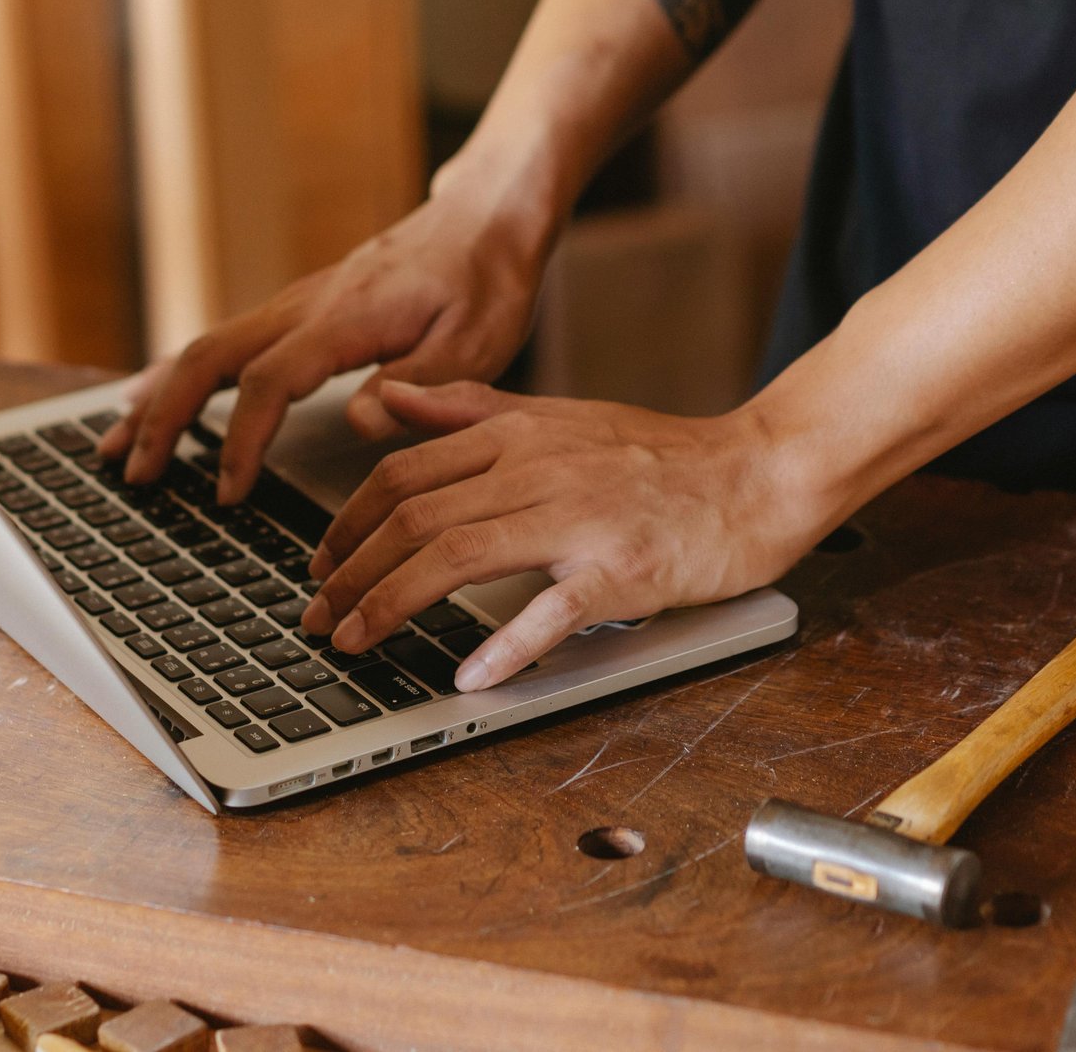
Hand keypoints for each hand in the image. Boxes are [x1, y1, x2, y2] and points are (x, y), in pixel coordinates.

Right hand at [96, 181, 554, 503]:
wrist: (484, 217)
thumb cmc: (486, 280)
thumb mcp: (475, 341)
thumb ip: (418, 384)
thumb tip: (359, 422)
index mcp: (344, 318)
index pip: (269, 381)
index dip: (241, 440)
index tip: (228, 494)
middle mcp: (305, 305)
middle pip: (208, 357)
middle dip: (165, 419)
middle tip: (136, 476)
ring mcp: (294, 303)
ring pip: (205, 347)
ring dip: (158, 398)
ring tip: (118, 450)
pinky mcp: (298, 308)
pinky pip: (223, 341)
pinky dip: (178, 375)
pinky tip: (149, 398)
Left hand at [300, 381, 836, 690]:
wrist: (757, 473)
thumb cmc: (657, 457)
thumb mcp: (555, 416)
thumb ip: (469, 409)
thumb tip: (390, 398)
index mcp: (518, 434)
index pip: (404, 473)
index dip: (346, 522)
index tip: (320, 564)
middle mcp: (539, 470)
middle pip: (416, 518)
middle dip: (351, 572)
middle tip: (317, 617)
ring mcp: (581, 521)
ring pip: (461, 556)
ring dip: (394, 605)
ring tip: (357, 643)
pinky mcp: (623, 571)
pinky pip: (553, 611)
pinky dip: (505, 647)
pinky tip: (468, 678)